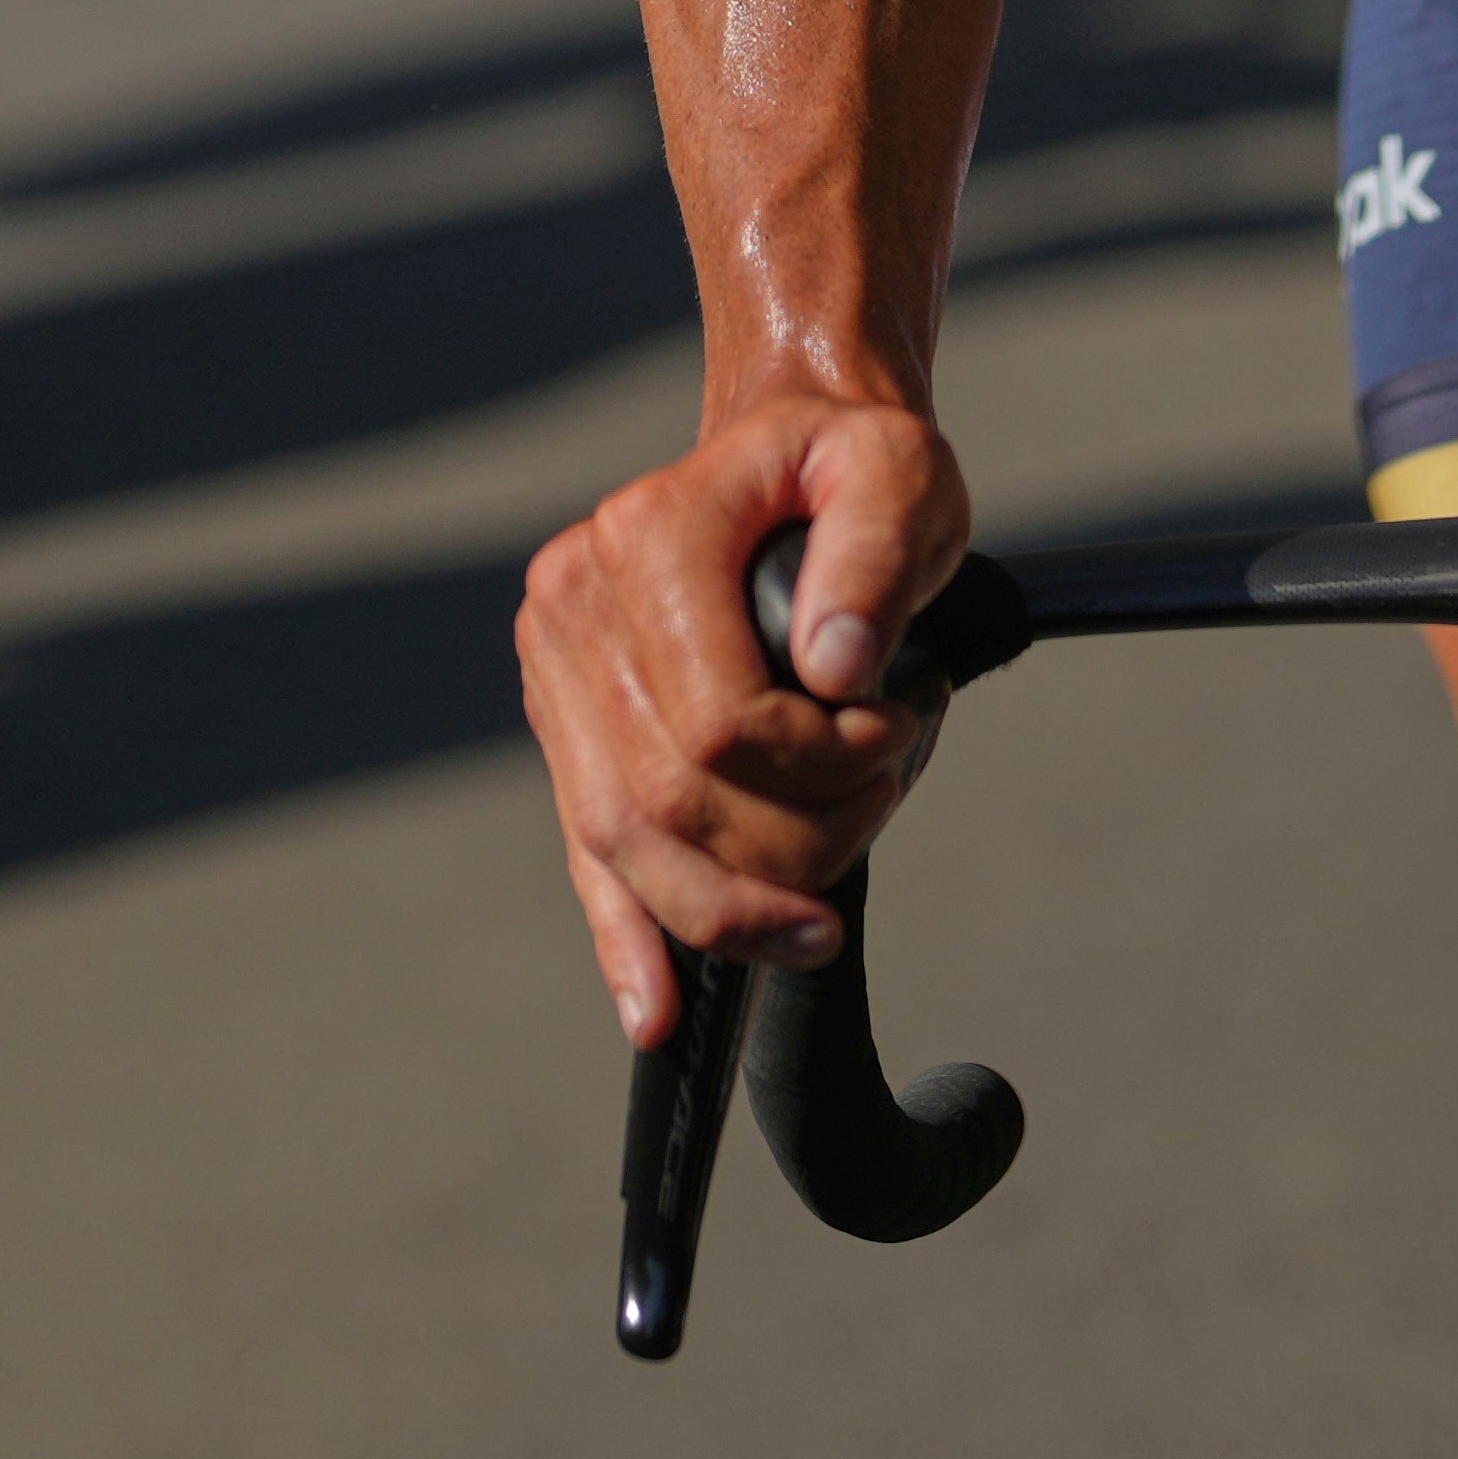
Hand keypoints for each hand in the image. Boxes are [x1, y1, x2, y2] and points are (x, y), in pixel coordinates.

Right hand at [516, 390, 975, 1047]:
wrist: (789, 452)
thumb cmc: (850, 467)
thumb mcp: (900, 474)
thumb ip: (877, 554)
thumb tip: (838, 672)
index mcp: (644, 536)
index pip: (724, 723)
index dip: (823, 765)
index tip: (894, 729)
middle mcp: (573, 602)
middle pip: (670, 801)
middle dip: (789, 846)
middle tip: (877, 804)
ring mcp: (557, 670)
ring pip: (626, 844)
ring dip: (731, 906)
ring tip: (816, 914)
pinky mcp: (564, 726)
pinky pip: (586, 850)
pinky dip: (623, 936)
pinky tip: (654, 1006)